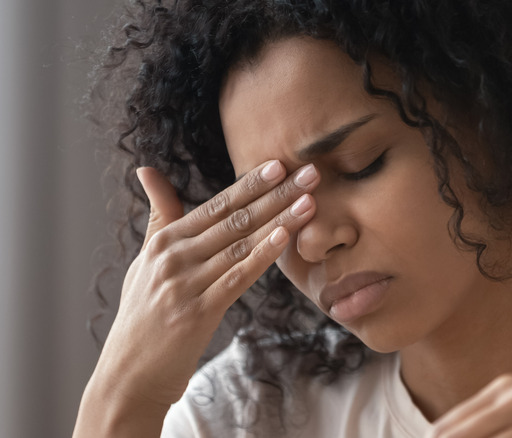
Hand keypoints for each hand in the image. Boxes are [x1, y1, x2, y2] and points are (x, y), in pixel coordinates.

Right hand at [90, 160, 318, 409]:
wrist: (129, 375)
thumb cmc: (142, 315)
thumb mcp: (145, 261)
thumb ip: (159, 216)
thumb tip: (146, 170)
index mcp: (165, 241)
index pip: (217, 205)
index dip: (251, 183)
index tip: (280, 163)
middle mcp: (174, 256)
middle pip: (235, 218)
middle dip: (276, 193)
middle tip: (309, 172)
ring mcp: (186, 283)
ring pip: (241, 243)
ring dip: (280, 219)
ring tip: (309, 201)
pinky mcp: (199, 312)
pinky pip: (238, 277)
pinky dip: (262, 255)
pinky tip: (285, 237)